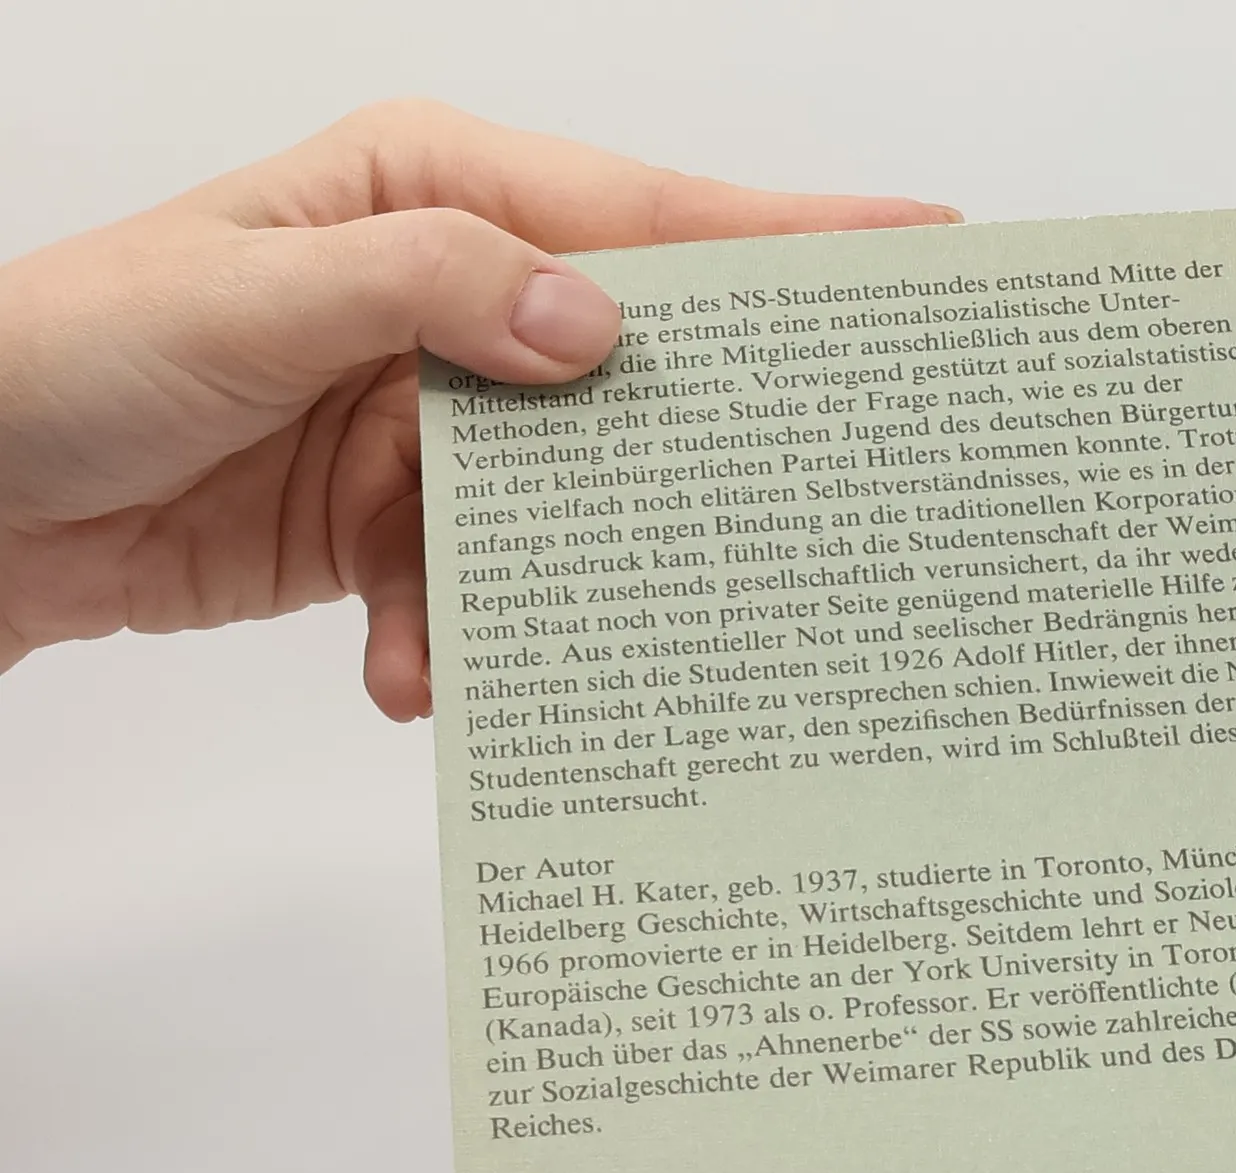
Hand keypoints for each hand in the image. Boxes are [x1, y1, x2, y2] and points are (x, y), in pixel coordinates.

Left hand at [0, 100, 957, 717]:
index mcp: (425, 193)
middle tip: (796, 504)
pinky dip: (454, 642)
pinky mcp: (401, 523)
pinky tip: (406, 678)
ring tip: (516, 636)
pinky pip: (480, 584)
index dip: (781, 238)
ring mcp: (428, 418)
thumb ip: (426, 291)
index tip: (912, 253)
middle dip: (687, 443)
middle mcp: (444, 296)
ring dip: (546, 586)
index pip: (636, 213)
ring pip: (559, 502)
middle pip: (623, 364)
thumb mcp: (246, 299)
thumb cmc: (71, 358)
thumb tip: (594, 327)